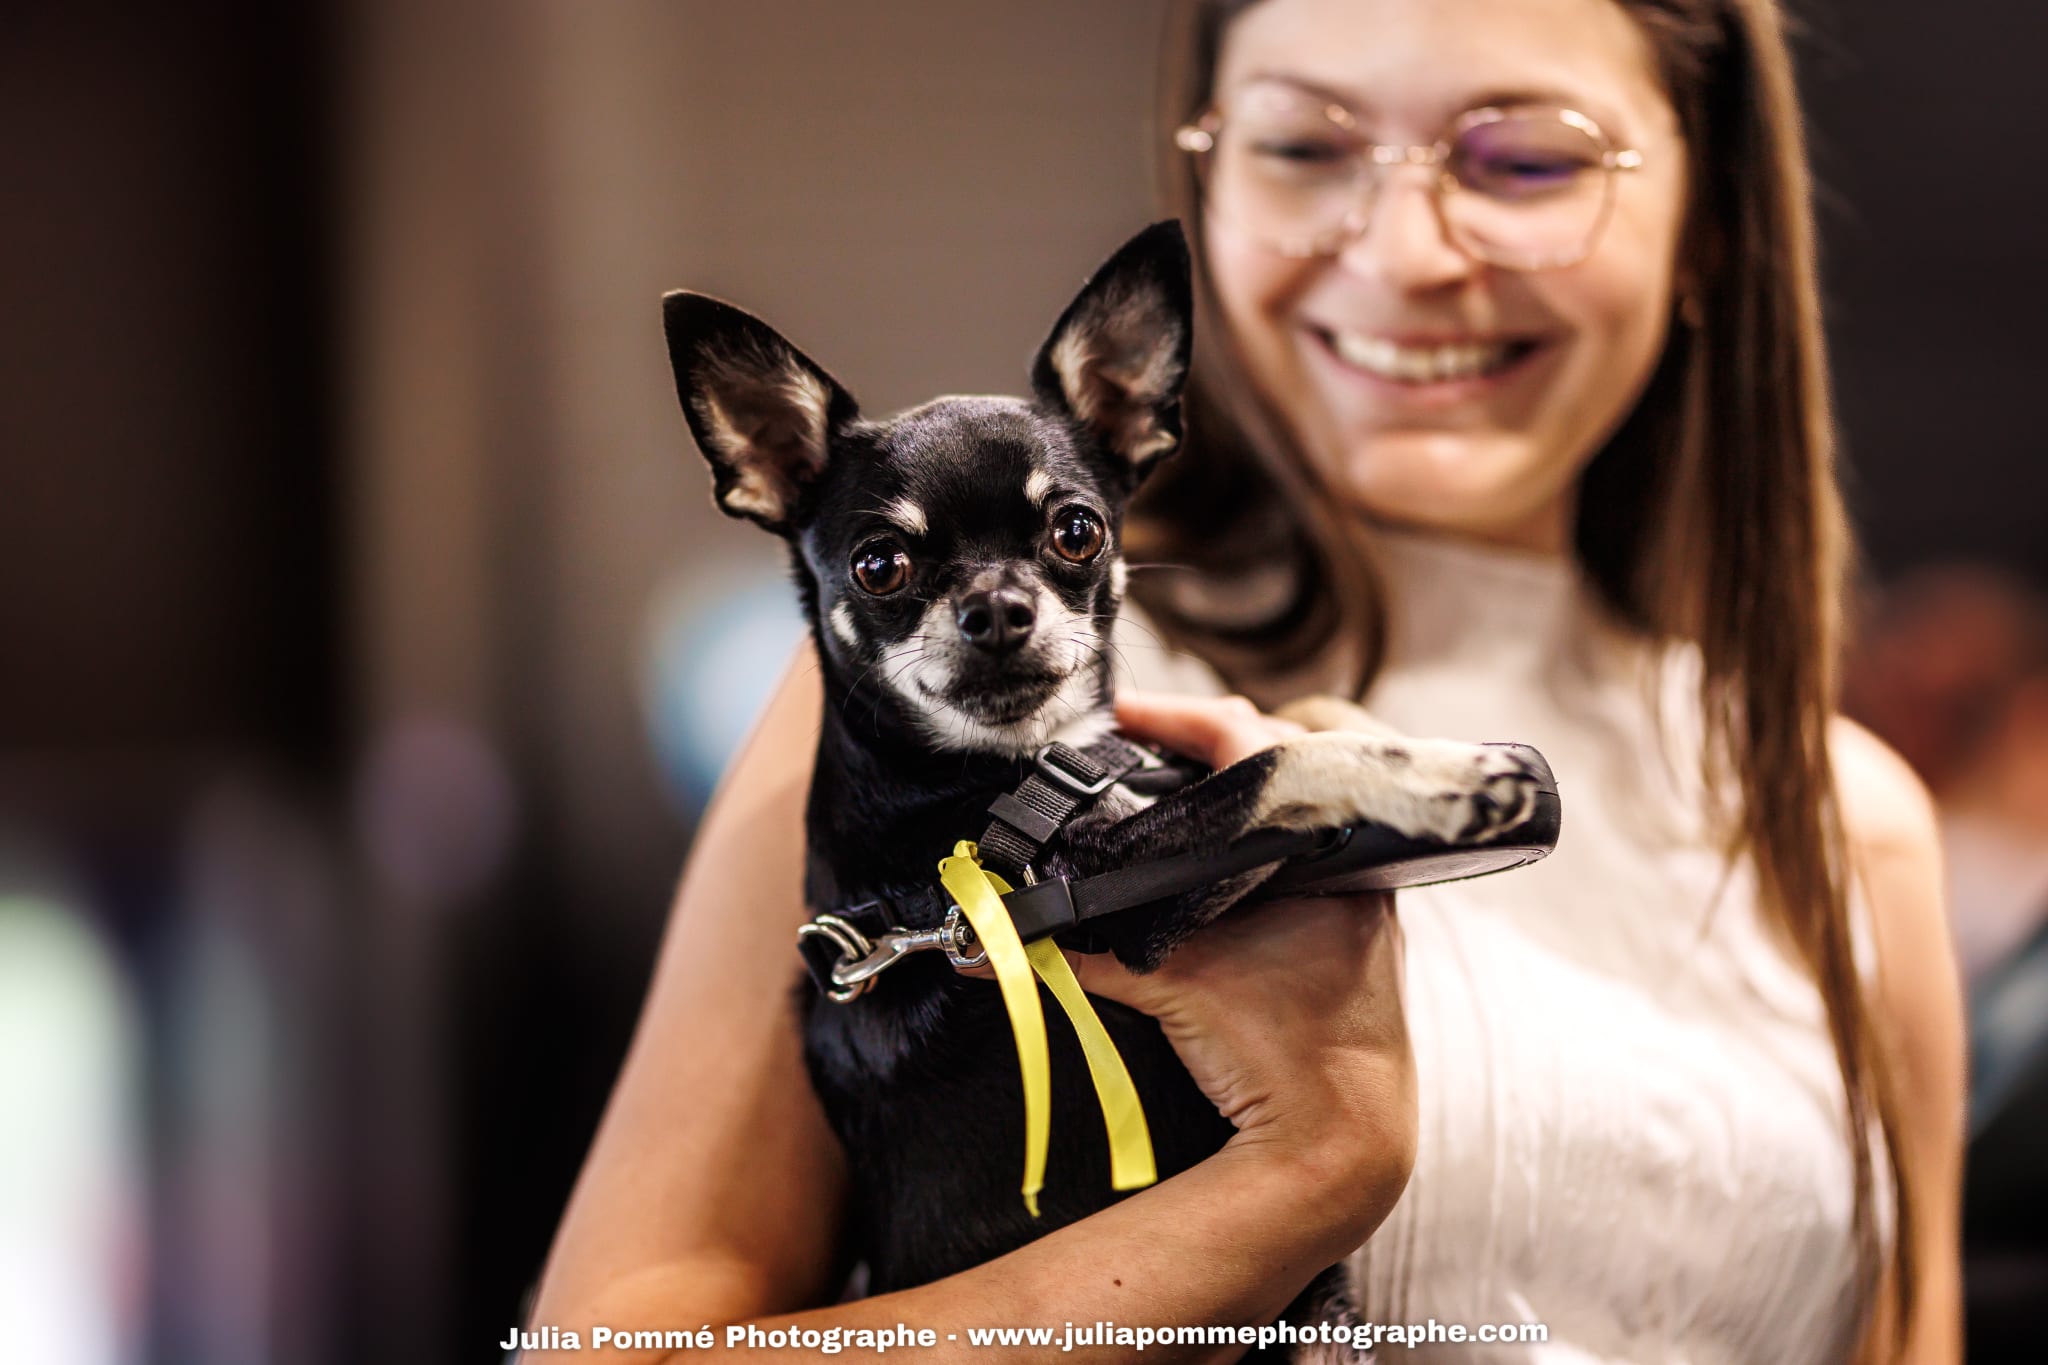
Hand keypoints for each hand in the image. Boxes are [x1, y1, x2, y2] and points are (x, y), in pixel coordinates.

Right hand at [1079, 693, 1416, 1226]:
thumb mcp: (1171, 986)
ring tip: (1173, 782)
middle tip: (1141, 743)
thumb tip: (988, 940)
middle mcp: (1357, 860)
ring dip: (1242, 793)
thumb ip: (1077, 952)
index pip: (1250, 740)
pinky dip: (1263, 843)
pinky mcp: (1361, 931)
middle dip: (1208, 744)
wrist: (1337, 1147)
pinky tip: (1219, 852)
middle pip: (1281, 755)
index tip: (1121, 718)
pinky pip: (1311, 853)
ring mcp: (1367, 893)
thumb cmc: (1279, 1063)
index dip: (1175, 718)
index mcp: (1324, 848)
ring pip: (1300, 804)